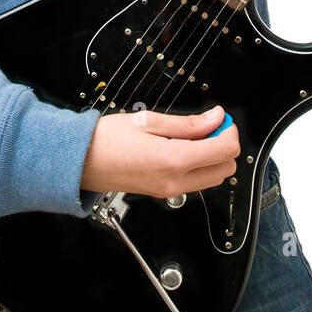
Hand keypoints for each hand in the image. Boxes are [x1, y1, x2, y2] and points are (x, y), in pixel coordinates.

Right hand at [80, 104, 239, 197]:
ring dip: (214, 157)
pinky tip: (183, 148)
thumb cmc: (106, 140)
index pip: (225, 151)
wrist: (81, 162)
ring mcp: (170, 191)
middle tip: (208, 126)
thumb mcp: (149, 121)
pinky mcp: (164, 193)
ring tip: (194, 137)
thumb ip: (188, 123)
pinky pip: (196, 183)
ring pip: (214, 178)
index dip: (229, 131)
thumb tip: (215, 118)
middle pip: (225, 169)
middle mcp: (175, 182)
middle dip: (224, 145)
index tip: (220, 119)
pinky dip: (200, 166)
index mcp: (173, 160)